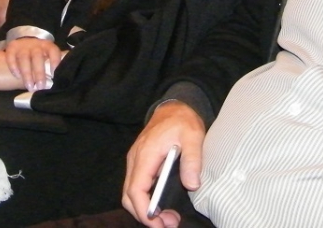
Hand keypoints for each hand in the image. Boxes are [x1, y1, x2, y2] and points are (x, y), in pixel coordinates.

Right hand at [3, 36, 63, 91]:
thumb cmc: (39, 56)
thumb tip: (57, 81)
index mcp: (47, 46)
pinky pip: (11, 56)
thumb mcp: (47, 57)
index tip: (54, 74)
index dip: (55, 61)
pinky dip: (13, 66)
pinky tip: (17, 76)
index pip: (53, 51)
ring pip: (24, 58)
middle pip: (37, 56)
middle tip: (40, 86)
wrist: (24, 44)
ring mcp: (23, 46)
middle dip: (39, 73)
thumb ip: (51, 66)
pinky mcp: (12, 48)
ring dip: (26, 73)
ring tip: (29, 86)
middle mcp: (35, 45)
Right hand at [122, 101, 205, 227]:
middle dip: (145, 216)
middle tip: (169, 223)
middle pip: (128, 197)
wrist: (174, 106)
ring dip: (146, 210)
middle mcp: (136, 159)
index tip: (159, 224)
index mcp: (146, 154)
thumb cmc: (182, 120)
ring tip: (169, 218)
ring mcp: (136, 161)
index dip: (144, 211)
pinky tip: (162, 205)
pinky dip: (145, 201)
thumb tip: (192, 185)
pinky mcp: (140, 162)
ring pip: (130, 193)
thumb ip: (192, 160)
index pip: (136, 190)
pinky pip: (136, 186)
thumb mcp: (194, 136)